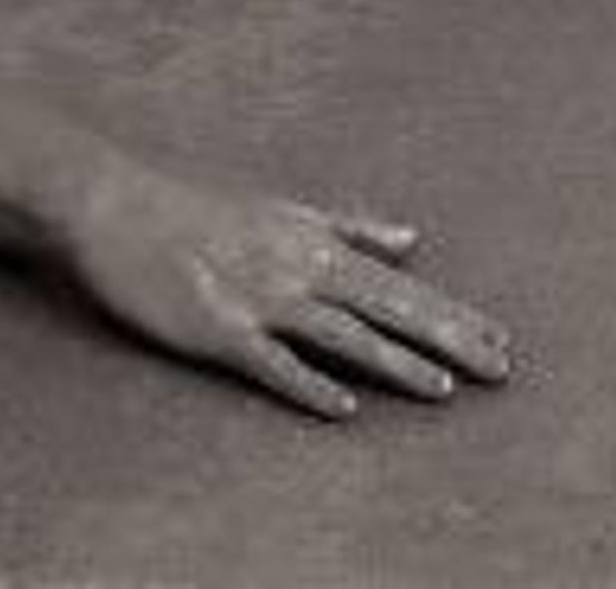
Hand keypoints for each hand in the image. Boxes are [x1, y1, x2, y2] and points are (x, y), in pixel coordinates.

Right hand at [58, 156, 509, 419]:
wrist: (116, 206)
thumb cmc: (199, 209)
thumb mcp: (283, 208)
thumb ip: (350, 227)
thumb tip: (412, 239)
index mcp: (315, 241)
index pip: (400, 285)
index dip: (452, 314)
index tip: (500, 340)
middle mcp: (298, 267)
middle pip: (386, 307)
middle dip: (446, 338)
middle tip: (500, 369)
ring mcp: (259, 298)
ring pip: (341, 334)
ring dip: (393, 362)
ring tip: (444, 389)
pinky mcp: (217, 329)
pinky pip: (271, 363)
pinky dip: (308, 384)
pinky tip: (344, 408)